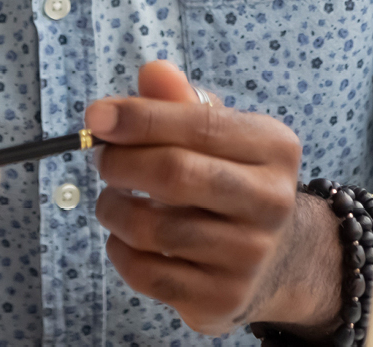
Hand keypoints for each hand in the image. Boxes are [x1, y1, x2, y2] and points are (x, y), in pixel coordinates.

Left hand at [88, 60, 339, 337]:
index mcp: (274, 147)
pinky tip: (124, 238)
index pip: (198, 124)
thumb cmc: (231, 179)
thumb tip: (152, 72)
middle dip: (121, 163)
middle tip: (102, 160)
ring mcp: (250, 256)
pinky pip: (147, 273)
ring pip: (153, 228)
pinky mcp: (222, 298)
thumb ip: (181, 102)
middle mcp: (271, 202)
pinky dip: (119, 251)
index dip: (140, 118)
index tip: (95, 116)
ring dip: (113, 209)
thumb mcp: (219, 133)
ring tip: (111, 200)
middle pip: (174, 174)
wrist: (277, 258)